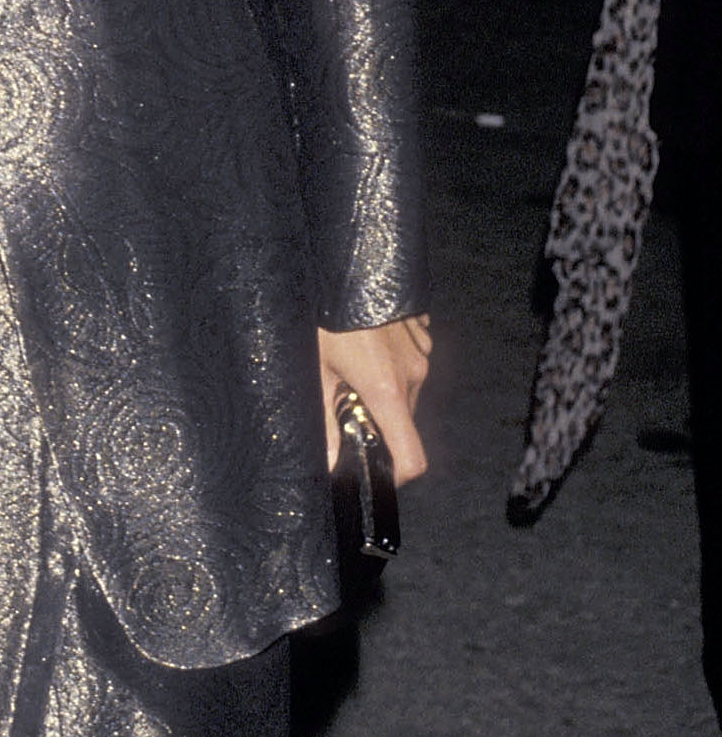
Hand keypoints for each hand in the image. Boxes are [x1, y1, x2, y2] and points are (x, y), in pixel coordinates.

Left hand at [318, 314, 430, 484]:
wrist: (344, 261)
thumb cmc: (324, 316)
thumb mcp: (315, 370)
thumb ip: (325, 421)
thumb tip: (331, 462)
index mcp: (387, 391)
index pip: (412, 457)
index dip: (395, 475)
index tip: (374, 472)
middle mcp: (414, 374)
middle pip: (402, 421)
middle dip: (376, 420)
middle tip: (342, 399)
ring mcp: (421, 350)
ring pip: (406, 390)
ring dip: (382, 390)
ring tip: (348, 362)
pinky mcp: (422, 330)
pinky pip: (411, 360)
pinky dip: (391, 364)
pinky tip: (365, 343)